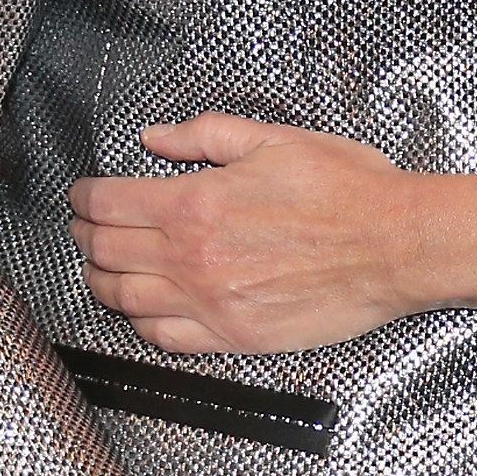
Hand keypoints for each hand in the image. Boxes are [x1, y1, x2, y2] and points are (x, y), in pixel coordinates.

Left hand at [69, 116, 421, 351]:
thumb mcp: (274, 140)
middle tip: (83, 226)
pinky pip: (163, 339)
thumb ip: (205, 136)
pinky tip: (143, 309)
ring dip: (101, 281)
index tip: (81, 195)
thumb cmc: (346, 190)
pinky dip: (140, 323)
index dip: (82, 197)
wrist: (395, 245)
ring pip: (123, 299)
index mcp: (196, 202)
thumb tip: (156, 138)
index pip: (108, 204)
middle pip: (104, 252)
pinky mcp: (233, 338)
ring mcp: (210, 303)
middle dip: (83, 236)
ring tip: (102, 268)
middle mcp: (192, 258)